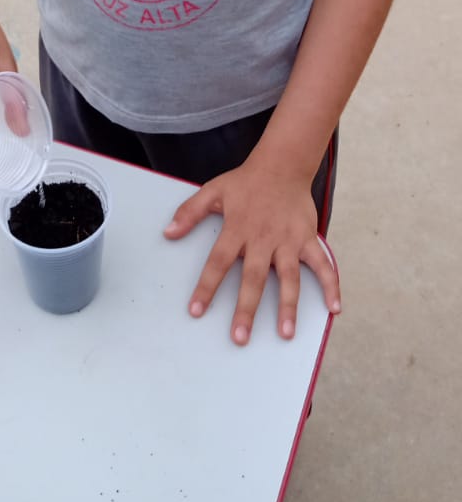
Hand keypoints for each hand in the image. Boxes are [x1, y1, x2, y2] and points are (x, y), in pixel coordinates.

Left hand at [164, 158, 340, 344]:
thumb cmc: (245, 182)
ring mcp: (288, 240)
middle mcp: (262, 238)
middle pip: (253, 277)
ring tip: (286, 333)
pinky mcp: (308, 239)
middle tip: (240, 337)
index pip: (218, 262)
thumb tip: (167, 233)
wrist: (282, 164)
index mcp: (237, 228)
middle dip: (246, 308)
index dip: (207, 287)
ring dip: (288, 306)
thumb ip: (189, 212)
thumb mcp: (212, 191)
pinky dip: (331, 285)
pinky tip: (334, 309)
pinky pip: (322, 264)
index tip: (197, 311)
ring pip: (289, 277)